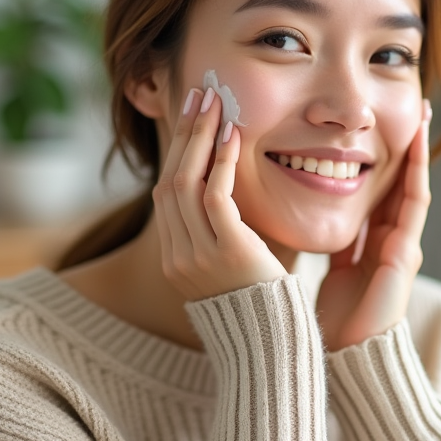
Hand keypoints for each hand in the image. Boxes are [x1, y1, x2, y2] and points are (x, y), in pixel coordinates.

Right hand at [154, 87, 287, 300]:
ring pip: (185, 184)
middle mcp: (177, 258)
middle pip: (169, 182)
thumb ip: (224, 235)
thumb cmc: (264, 305)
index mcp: (174, 260)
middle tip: (200, 96)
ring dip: (200, 138)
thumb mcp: (233, 267)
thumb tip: (229, 191)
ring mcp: (196, 257)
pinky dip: (222, 163)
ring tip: (215, 104)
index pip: (165, 195)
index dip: (178, 152)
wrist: (274, 344)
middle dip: (185, 135)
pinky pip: (215, 197)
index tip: (193, 118)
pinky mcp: (226, 252)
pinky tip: (233, 136)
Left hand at [316, 100, 431, 351]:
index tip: (380, 132)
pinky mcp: (405, 252)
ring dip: (419, 153)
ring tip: (423, 118)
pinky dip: (416, 174)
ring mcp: (404, 246)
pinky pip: (413, 205)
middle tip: (416, 111)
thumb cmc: (339, 325)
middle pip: (402, 185)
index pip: (381, 196)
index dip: (383, 165)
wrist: (352, 358)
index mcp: (375, 247)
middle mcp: (395, 242)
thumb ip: (337, 251)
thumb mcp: (334, 277)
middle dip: (409, 149)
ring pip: (413, 188)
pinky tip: (416, 148)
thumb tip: (318, 229)